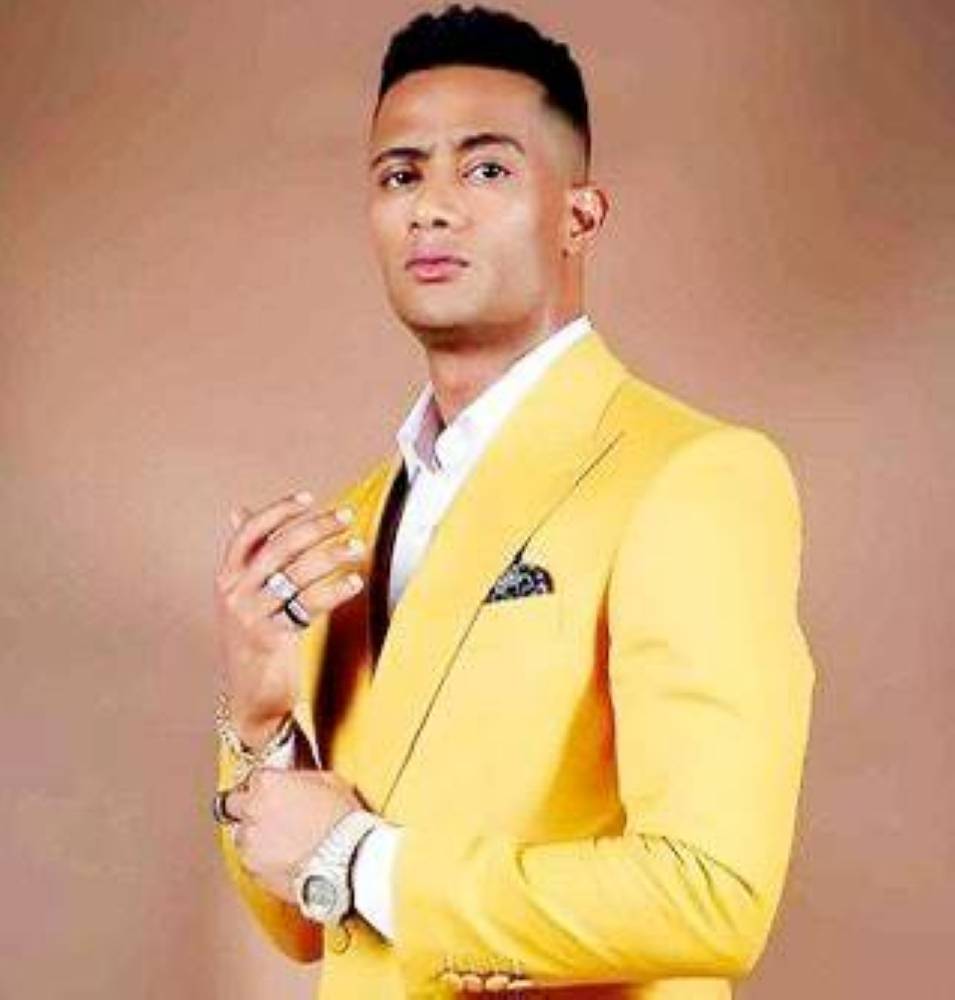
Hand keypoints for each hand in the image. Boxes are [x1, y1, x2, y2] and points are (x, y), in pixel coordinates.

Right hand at [214, 490, 367, 747]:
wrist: (252, 698)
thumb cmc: (255, 640)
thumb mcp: (244, 596)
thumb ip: (248, 557)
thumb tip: (238, 511)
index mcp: (227, 578)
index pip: (249, 532)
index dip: (278, 510)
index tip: (309, 499)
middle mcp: (233, 593)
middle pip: (279, 547)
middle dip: (316, 527)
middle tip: (346, 517)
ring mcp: (249, 616)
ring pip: (297, 573)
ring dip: (333, 555)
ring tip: (357, 548)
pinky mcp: (270, 638)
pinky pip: (309, 605)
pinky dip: (335, 590)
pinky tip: (354, 582)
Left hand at [225, 768, 365, 901]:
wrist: (346, 861)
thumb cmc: (342, 819)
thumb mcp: (330, 782)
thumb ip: (303, 778)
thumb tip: (298, 782)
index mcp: (269, 782)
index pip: (253, 778)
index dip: (267, 786)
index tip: (275, 793)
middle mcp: (252, 809)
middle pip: (234, 804)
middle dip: (248, 808)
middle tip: (268, 815)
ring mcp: (250, 841)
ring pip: (241, 835)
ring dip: (255, 836)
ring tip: (280, 842)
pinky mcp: (252, 869)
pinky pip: (250, 860)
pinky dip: (262, 859)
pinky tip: (284, 859)